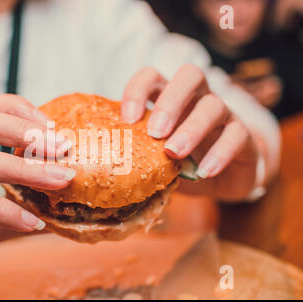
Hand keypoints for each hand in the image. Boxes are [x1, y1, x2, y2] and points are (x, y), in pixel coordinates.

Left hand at [121, 65, 261, 200]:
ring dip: (192, 128)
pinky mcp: (243, 135)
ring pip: (214, 105)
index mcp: (169, 97)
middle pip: (190, 76)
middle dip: (170, 101)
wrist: (221, 178)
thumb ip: (138, 152)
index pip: (152, 77)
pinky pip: (236, 135)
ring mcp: (222, 114)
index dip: (138, 90)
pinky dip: (220, 152)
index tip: (127, 119)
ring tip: (174, 153)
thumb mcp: (155, 156)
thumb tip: (105, 164)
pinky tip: (204, 171)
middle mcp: (197, 98)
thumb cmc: (180, 162)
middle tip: (155, 131)